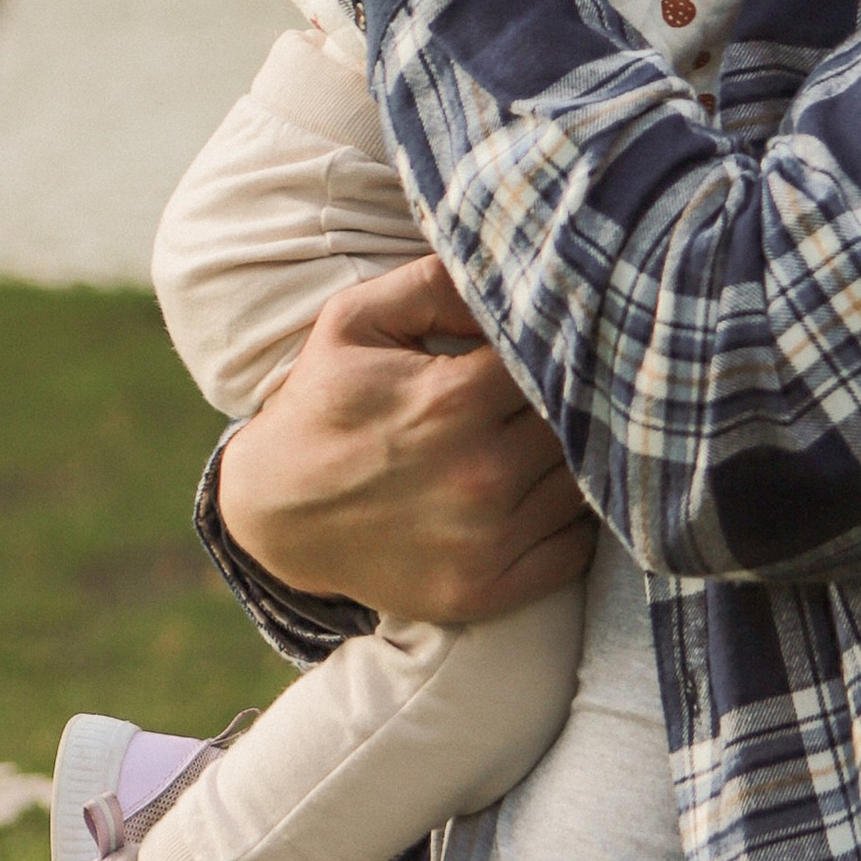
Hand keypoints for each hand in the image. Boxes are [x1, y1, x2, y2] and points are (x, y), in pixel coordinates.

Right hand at [217, 254, 592, 624]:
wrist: (275, 514)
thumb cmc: (324, 404)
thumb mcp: (357, 321)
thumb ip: (435, 284)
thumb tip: (511, 270)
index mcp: (453, 400)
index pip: (558, 362)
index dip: (566, 349)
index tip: (561, 343)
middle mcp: (478, 473)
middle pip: (580, 424)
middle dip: (576, 403)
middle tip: (571, 390)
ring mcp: (485, 540)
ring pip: (584, 485)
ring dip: (579, 461)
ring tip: (553, 439)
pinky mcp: (486, 590)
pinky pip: (574, 550)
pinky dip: (575, 522)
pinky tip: (546, 494)